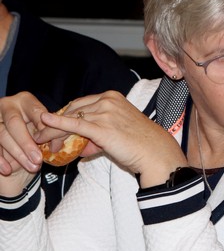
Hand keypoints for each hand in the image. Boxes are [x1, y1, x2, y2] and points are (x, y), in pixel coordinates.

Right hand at [0, 93, 51, 193]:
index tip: (52, 142)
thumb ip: (50, 132)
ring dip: (17, 154)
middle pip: (14, 122)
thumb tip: (56, 141)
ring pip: (2, 135)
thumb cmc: (35, 137)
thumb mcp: (44, 133)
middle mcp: (7, 106)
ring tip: (32, 167)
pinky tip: (7, 170)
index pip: (36, 111)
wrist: (19, 151)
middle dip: (27, 143)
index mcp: (25, 101)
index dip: (44, 127)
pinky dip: (0, 160)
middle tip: (38, 159)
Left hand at [37, 91, 185, 184]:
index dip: (64, 115)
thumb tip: (80, 147)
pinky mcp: (102, 127)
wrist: (155, 153)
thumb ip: (97, 137)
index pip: (81, 103)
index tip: (53, 126)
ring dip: (53, 130)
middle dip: (56, 122)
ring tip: (42, 140)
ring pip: (71, 117)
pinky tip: (45, 123)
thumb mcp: (118, 133)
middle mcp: (108, 101)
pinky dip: (57, 123)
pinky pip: (75, 124)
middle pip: (73, 108)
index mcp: (113, 97)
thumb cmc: (141, 144)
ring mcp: (105, 112)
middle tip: (43, 136)